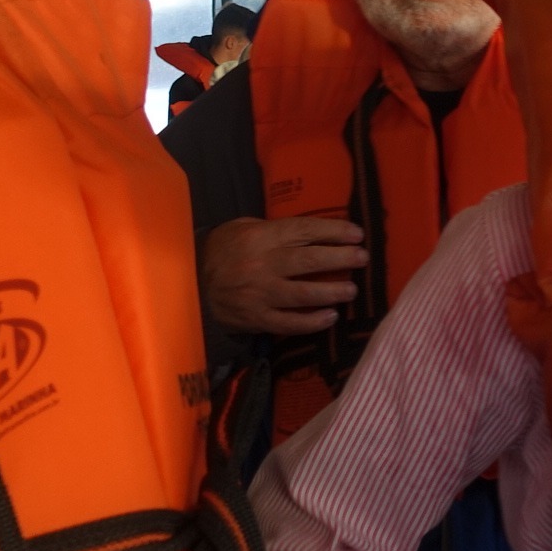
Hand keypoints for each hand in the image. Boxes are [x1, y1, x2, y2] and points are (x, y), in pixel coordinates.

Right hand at [201, 216, 367, 336]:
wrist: (189, 282)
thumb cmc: (223, 249)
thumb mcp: (244, 227)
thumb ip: (277, 230)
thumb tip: (316, 233)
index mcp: (261, 237)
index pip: (305, 231)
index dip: (334, 232)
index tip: (358, 234)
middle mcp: (263, 264)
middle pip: (309, 261)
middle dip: (341, 259)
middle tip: (362, 258)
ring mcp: (260, 294)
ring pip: (303, 294)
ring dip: (331, 292)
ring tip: (352, 290)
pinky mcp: (257, 318)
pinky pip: (289, 323)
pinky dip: (312, 322)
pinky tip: (330, 316)